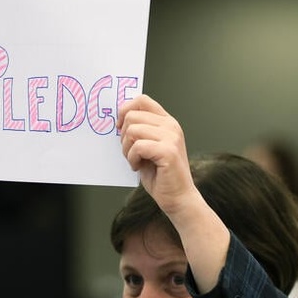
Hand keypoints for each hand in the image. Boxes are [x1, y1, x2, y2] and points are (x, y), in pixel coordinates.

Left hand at [118, 94, 228, 289]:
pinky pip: (137, 146)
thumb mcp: (148, 147)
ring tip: (135, 161)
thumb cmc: (161, 176)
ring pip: (132, 130)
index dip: (125, 110)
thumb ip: (139, 131)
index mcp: (167, 122)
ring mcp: (172, 137)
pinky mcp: (168, 151)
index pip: (142, 100)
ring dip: (126, 149)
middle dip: (123, 135)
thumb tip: (119, 120)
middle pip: (132, 115)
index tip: (119, 128)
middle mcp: (171, 126)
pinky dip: (132, 158)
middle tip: (129, 152)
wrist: (178, 198)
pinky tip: (138, 167)